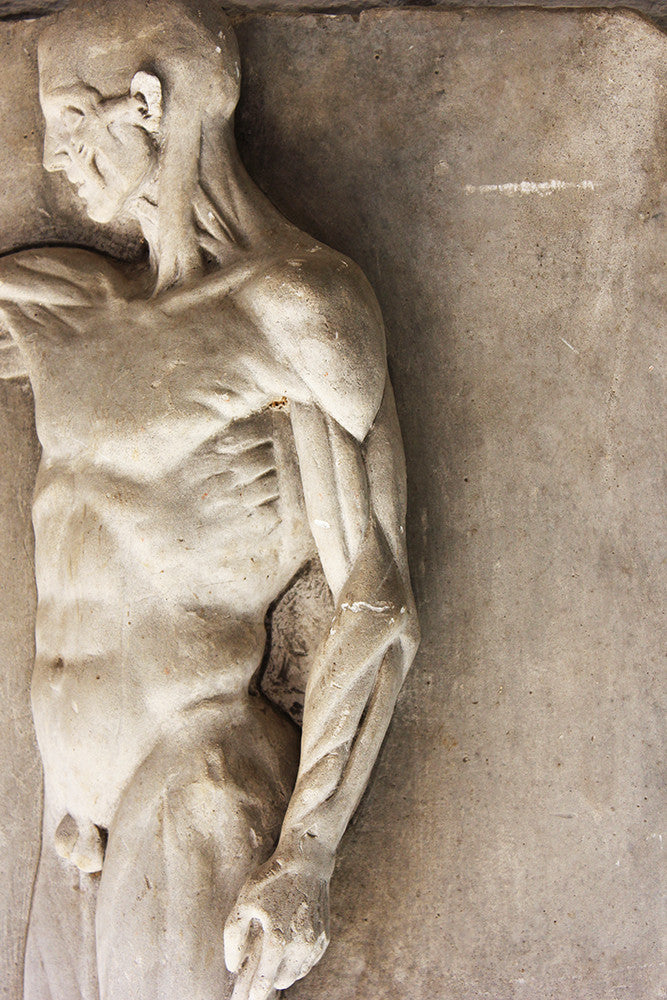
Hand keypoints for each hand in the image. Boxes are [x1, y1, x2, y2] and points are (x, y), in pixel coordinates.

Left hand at [224, 853, 330, 999]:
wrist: (307, 861)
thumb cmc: (272, 879)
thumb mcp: (244, 902)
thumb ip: (234, 936)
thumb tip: (232, 965)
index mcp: (278, 941)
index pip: (265, 982)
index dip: (254, 994)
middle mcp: (300, 946)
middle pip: (282, 981)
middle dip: (269, 981)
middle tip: (257, 973)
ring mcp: (315, 942)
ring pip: (297, 974)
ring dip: (284, 972)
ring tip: (273, 960)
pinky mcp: (324, 935)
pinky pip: (310, 961)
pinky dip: (299, 961)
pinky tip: (289, 949)